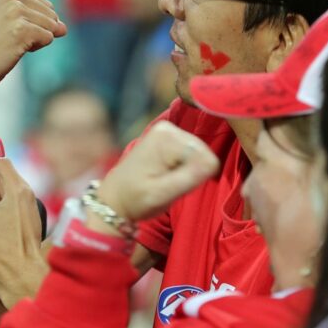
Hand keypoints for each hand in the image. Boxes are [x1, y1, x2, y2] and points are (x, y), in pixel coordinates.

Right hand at [0, 0, 65, 127]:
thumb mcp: (11, 19)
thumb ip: (41, 17)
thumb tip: (64, 28)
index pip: (46, 5)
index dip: (32, 22)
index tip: (7, 28)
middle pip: (51, 14)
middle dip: (36, 30)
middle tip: (8, 38)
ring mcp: (15, 10)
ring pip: (52, 26)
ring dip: (35, 40)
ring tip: (10, 43)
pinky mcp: (21, 29)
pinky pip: (49, 38)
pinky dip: (36, 48)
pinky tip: (14, 49)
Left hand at [96, 122, 218, 222]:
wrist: (115, 198)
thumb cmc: (136, 199)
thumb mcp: (162, 193)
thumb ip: (188, 178)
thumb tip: (212, 163)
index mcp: (166, 137)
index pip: (206, 158)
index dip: (196, 177)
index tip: (176, 186)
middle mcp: (168, 128)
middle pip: (203, 153)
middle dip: (191, 172)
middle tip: (170, 184)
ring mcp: (168, 131)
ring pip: (199, 154)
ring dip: (187, 171)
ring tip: (166, 180)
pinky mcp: (168, 138)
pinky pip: (191, 154)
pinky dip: (183, 167)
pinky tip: (166, 174)